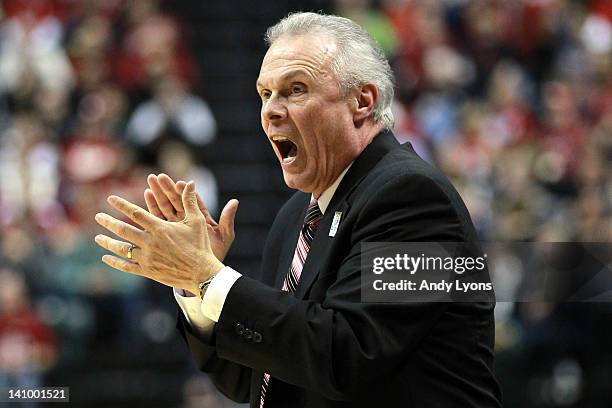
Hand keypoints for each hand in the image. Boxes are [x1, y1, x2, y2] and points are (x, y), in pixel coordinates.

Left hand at [94, 181, 223, 294]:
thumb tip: (191, 182)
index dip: (122, 204)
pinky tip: (106, 258)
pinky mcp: (148, 270)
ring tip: (97, 237)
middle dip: (108, 222)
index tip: (111, 198)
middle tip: (98, 217)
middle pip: (123, 230)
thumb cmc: (200, 245)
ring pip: (122, 248)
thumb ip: (190, 201)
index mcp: (160, 228)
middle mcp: (150, 242)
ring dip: (108, 242)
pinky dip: (115, 262)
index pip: (136, 213)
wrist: (201, 273)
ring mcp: (147, 257)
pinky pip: (127, 266)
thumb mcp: (197, 221)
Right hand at [143, 173, 237, 260]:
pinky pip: (157, 220)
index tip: (180, 183)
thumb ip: (227, 218)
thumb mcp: (224, 236)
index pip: (192, 201)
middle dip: (167, 189)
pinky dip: (152, 209)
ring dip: (157, 195)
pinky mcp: (166, 235)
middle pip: (176, 201)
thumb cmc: (216, 253)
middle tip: (158, 177)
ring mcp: (176, 227)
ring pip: (165, 208)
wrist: (204, 272)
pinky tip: (146, 198)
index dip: (186, 192)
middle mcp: (187, 220)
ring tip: (150, 182)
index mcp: (201, 218)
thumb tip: (235, 201)